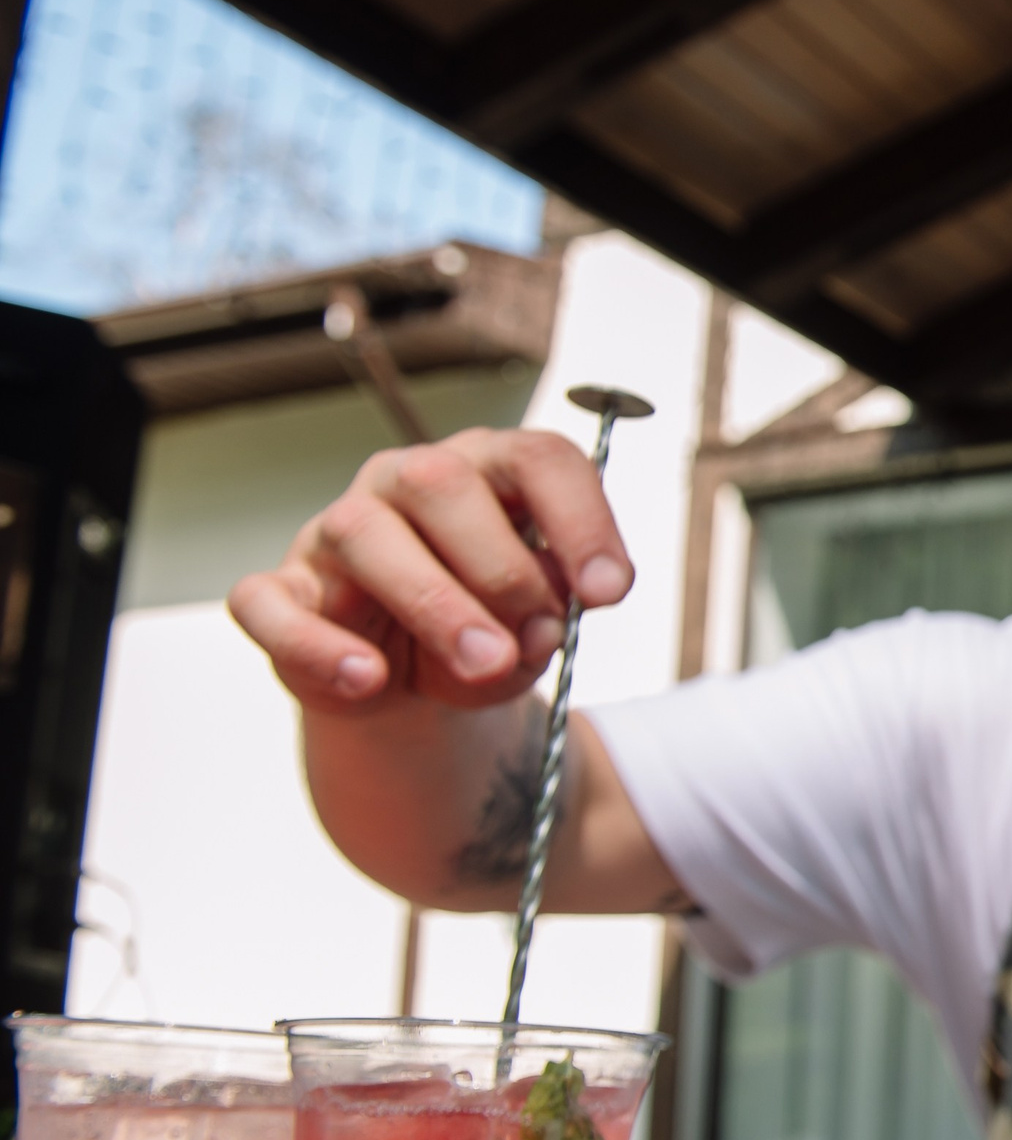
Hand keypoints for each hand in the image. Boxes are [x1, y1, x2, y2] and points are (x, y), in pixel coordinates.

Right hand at [229, 429, 634, 714]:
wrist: (412, 681)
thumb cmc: (486, 626)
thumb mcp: (535, 627)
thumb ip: (548, 619)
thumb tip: (543, 625)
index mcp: (488, 471)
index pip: (538, 458)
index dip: (581, 519)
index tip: (610, 591)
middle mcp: (407, 482)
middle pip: (445, 483)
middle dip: (502, 565)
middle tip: (542, 634)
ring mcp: (335, 531)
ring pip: (364, 534)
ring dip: (434, 603)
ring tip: (485, 663)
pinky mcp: (282, 591)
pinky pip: (272, 605)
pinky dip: (318, 645)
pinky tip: (370, 678)